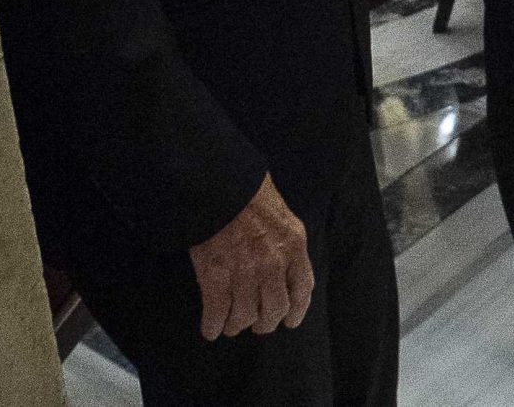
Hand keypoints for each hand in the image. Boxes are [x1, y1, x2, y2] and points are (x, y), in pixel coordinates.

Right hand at [190, 176, 312, 340]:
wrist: (218, 184)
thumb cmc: (250, 193)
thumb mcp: (283, 215)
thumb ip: (287, 243)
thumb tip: (285, 268)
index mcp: (293, 246)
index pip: (303, 289)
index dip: (296, 310)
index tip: (289, 320)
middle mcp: (273, 265)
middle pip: (275, 310)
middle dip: (265, 323)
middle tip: (257, 324)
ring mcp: (244, 273)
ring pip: (245, 316)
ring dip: (237, 325)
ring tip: (231, 325)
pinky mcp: (215, 277)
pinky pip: (217, 313)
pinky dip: (213, 326)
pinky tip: (210, 329)